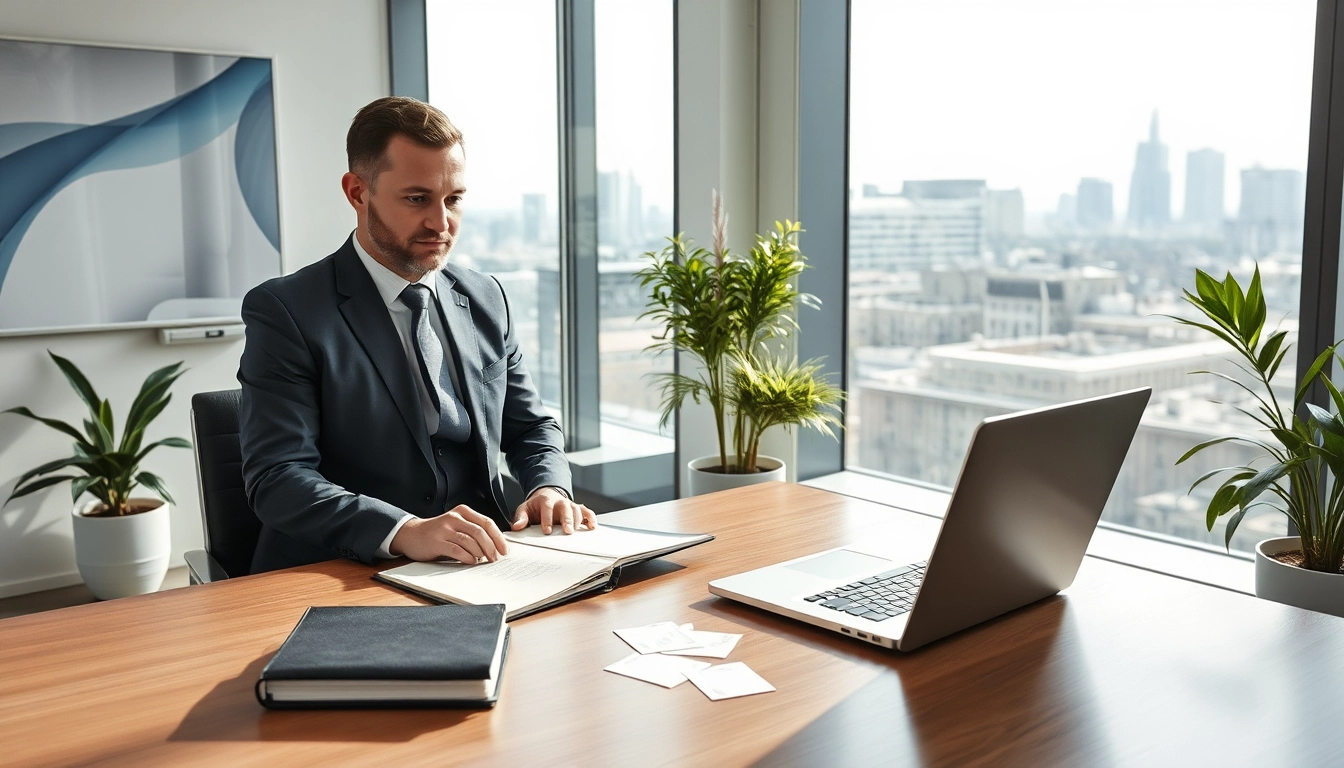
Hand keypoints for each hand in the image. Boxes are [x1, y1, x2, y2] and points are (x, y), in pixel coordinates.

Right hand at [390, 505, 508, 562]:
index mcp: (463, 512)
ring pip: (469, 540)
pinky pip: (456, 549)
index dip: (498, 537)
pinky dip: (467, 557)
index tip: (504, 550)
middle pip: (480, 531)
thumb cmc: (438, 532)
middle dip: (491, 547)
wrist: (411, 534)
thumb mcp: (456, 526)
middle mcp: (454, 518)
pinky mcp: (436, 541)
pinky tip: (471, 561)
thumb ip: (472, 531)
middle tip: (495, 558)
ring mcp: (445, 528)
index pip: (486, 522)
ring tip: (484, 561)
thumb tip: (495, 546)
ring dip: (480, 553)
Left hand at [511, 487, 596, 533]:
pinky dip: (591, 519)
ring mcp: (571, 505)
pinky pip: (588, 512)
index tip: (547, 531)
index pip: (547, 508)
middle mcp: (560, 501)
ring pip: (578, 509)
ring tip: (577, 531)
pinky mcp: (578, 510)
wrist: (547, 497)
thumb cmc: (536, 506)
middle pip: (566, 507)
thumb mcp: (525, 509)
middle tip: (567, 531)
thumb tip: (516, 527)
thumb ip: (521, 517)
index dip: (547, 519)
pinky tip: (592, 527)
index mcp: (546, 500)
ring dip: (579, 520)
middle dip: (567, 519)